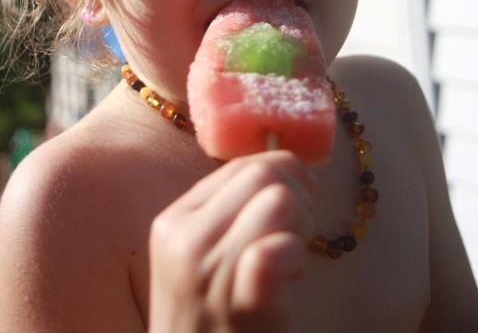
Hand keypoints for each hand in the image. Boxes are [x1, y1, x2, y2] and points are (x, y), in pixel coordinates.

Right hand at [148, 150, 315, 332]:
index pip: (240, 165)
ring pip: (278, 200)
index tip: (302, 197)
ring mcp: (208, 273)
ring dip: (302, 224)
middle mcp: (184, 240)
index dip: (281, 171)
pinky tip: (294, 274)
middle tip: (301, 232)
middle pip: (262, 174)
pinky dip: (296, 253)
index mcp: (173, 222)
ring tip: (294, 258)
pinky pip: (276, 248)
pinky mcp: (241, 304)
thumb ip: (228, 213)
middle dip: (297, 193)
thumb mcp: (201, 260)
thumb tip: (285, 164)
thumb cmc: (210, 324)